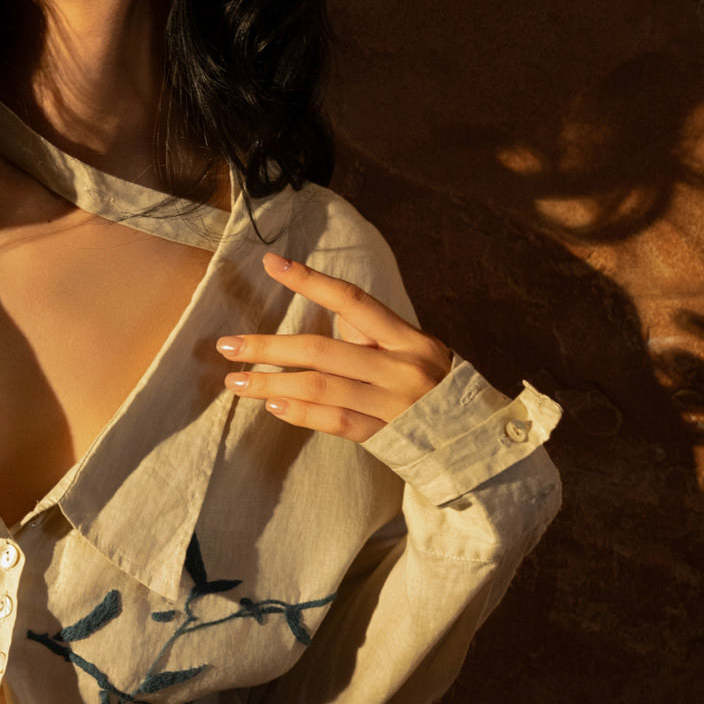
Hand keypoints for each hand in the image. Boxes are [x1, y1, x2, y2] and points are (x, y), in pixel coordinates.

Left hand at [217, 252, 452, 443]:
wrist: (475, 440)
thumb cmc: (435, 388)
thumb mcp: (414, 351)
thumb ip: (372, 334)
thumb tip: (324, 305)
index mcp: (409, 338)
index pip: (352, 300)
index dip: (310, 280)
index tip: (272, 263)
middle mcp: (401, 367)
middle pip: (322, 349)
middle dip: (269, 346)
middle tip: (228, 345)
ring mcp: (393, 404)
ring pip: (320, 387)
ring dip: (272, 382)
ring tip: (237, 380)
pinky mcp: (385, 436)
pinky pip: (334, 422)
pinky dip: (300, 413)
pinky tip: (272, 405)